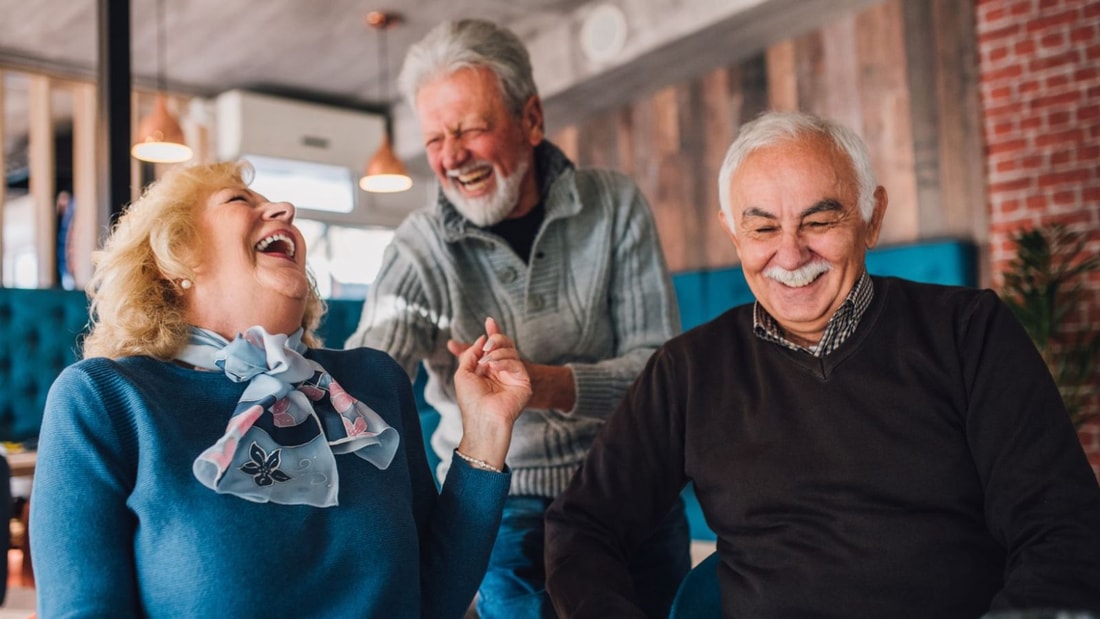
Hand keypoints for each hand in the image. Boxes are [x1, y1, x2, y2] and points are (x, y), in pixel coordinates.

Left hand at [453, 317, 531, 468]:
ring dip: (496, 352)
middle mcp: (501, 371)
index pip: (493, 347)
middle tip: (486, 346)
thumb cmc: (471, 401)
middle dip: (495, 339)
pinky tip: (494, 367)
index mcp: (488, 369)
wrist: (483, 418)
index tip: (489, 321)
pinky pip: (515, 362)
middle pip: (504, 344)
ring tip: (486, 363)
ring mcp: (513, 376)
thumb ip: (471, 354)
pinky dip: (503, 361)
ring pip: (511, 350)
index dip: (492, 333)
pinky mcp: (523, 381)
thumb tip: (482, 339)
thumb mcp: (463, 373)